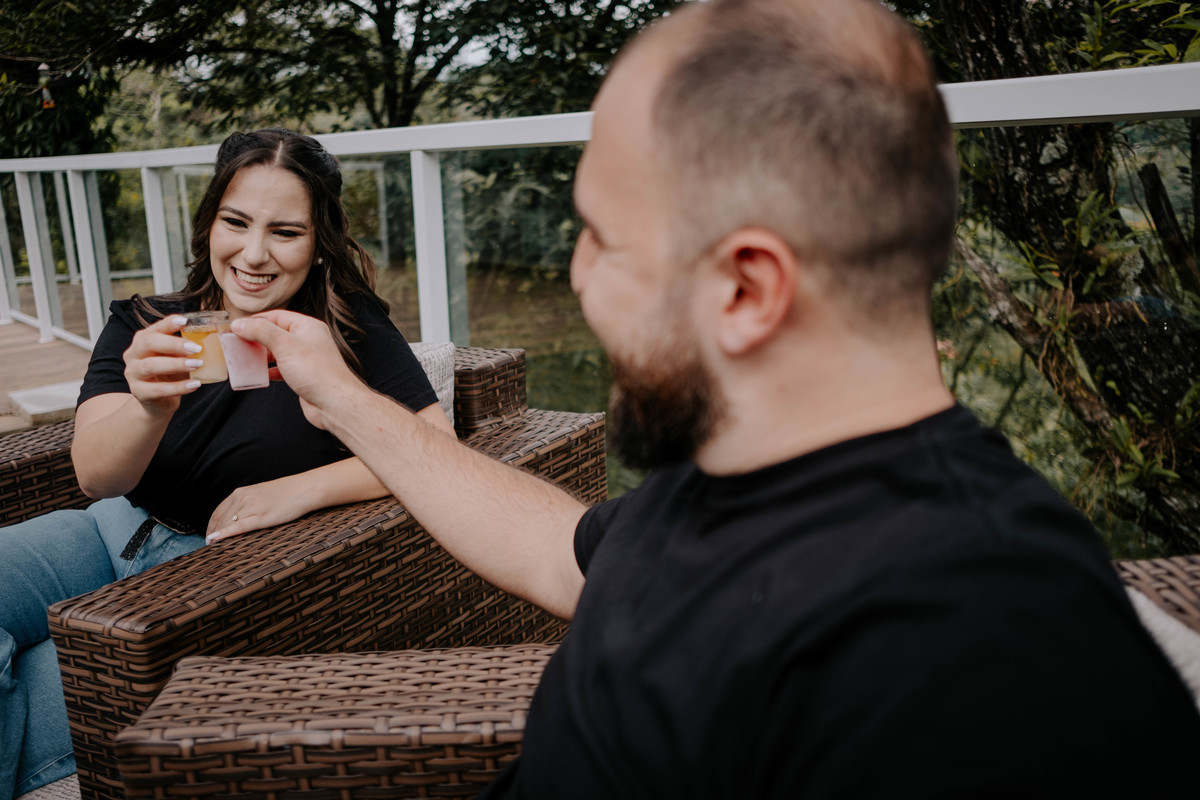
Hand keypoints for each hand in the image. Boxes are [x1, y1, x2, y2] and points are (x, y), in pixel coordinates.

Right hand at [123, 315, 202, 416]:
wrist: (157, 403)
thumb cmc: (169, 375)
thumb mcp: (175, 358)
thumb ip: (184, 348)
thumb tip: (209, 340)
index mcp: (142, 341)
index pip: (154, 329)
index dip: (168, 324)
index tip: (185, 321)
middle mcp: (133, 355)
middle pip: (149, 343)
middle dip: (174, 344)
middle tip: (197, 348)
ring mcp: (133, 374)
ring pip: (151, 366)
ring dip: (177, 364)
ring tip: (198, 365)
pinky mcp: (139, 393)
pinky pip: (158, 389)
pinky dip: (179, 387)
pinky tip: (195, 384)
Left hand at [205, 477, 311, 542]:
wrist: (304, 489)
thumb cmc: (285, 494)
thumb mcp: (260, 495)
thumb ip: (247, 504)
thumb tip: (237, 518)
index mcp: (240, 492)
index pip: (218, 512)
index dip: (211, 526)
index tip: (210, 538)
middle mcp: (242, 498)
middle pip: (220, 520)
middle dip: (213, 534)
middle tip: (212, 548)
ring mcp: (251, 507)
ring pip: (227, 524)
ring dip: (218, 537)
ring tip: (215, 550)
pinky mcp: (260, 517)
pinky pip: (237, 527)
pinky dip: (224, 534)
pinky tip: (215, 540)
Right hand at [230, 309, 360, 429]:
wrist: (334, 403)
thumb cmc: (317, 372)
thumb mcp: (285, 345)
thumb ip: (261, 331)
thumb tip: (240, 324)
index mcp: (307, 327)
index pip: (276, 316)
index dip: (255, 320)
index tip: (236, 327)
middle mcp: (307, 341)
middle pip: (275, 334)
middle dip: (255, 338)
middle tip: (235, 343)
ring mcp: (305, 359)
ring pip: (276, 352)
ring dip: (259, 355)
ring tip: (242, 358)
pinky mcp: (302, 376)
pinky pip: (280, 369)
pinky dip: (267, 370)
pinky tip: (257, 374)